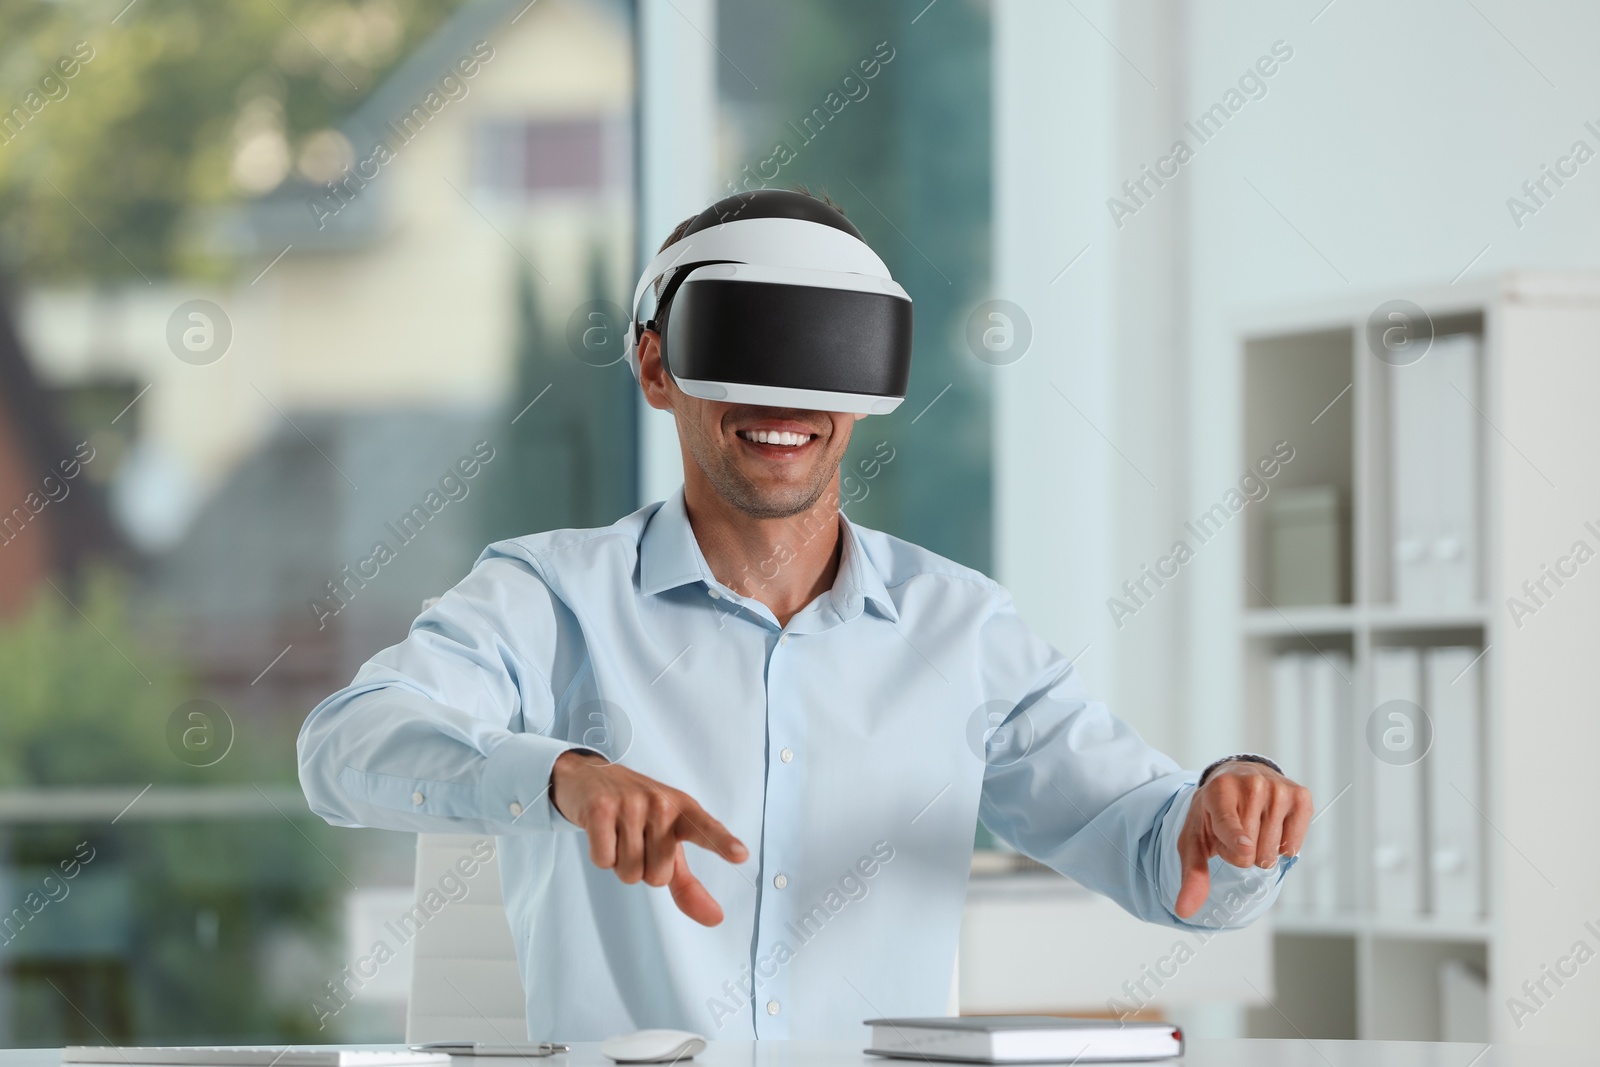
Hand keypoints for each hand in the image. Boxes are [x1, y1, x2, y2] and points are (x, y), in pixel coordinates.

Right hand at [549, 750, 748, 925]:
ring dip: (621, 863)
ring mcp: (630, 805)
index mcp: (684, 810)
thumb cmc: (636, 812)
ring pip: (630, 873)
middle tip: (635, 838)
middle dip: (644, 868)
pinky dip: (601, 856)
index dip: (723, 843)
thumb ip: (689, 883)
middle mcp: (661, 804)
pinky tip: (602, 831)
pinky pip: (604, 861)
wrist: (589, 777)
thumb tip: (715, 918)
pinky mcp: (601, 810)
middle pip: (657, 877)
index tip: (741, 854)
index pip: (706, 830)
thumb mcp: (667, 841)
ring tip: (618, 833)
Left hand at [1174, 761, 1311, 918]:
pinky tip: (1272, 826)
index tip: (1244, 848)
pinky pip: (1294, 846)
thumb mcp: (1194, 838)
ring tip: (1252, 827)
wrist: (1236, 777)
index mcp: (1219, 791)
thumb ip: (1192, 873)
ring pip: (1273, 852)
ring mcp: (1279, 789)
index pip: (1231, 826)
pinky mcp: (1301, 796)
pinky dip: (1283, 845)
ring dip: (1261, 851)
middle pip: (1250, 852)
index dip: (1237, 841)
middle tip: (1235, 832)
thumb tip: (1184, 911)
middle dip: (1240, 853)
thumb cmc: (1212, 813)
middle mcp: (1252, 785)